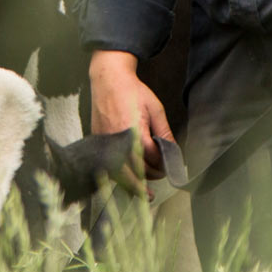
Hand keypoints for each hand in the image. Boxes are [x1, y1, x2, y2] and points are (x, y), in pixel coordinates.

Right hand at [88, 50, 173, 188]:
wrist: (108, 80)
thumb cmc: (132, 91)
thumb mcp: (155, 109)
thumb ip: (164, 132)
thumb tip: (173, 151)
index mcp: (135, 132)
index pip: (152, 158)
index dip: (163, 164)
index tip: (170, 167)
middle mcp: (118, 141)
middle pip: (136, 170)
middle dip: (151, 176)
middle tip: (161, 177)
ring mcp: (106, 143)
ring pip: (120, 173)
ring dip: (134, 183)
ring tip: (144, 192)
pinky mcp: (98, 143)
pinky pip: (108, 166)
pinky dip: (119, 175)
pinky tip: (127, 180)